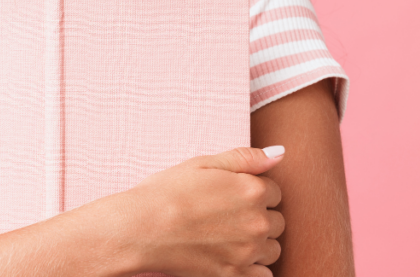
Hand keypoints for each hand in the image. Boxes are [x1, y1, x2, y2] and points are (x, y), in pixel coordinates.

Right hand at [128, 146, 285, 276]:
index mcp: (252, 190)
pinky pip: (263, 276)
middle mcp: (257, 222)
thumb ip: (246, 158)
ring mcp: (247, 252)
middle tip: (228, 216)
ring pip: (272, 249)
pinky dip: (253, 268)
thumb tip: (279, 154)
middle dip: (259, 217)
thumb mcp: (204, 163)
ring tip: (229, 237)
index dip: (253, 191)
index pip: (274, 191)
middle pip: (276, 221)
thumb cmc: (167, 192)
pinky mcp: (234, 275)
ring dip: (259, 244)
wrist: (140, 229)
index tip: (231, 195)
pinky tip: (232, 257)